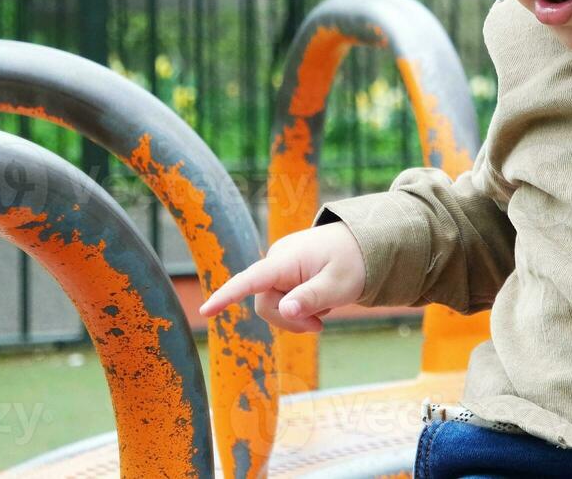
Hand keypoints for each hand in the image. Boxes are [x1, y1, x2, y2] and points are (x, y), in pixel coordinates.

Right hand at [197, 223, 366, 333]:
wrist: (367, 244)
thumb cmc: (355, 262)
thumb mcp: (339, 284)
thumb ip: (311, 298)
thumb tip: (285, 309)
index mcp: (286, 260)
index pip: (250, 280)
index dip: (227, 296)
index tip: (205, 312)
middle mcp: (277, 261)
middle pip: (266, 304)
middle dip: (289, 321)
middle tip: (319, 327)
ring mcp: (281, 267)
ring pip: (274, 306)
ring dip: (297, 315)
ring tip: (325, 308)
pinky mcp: (286, 274)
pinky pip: (283, 300)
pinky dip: (300, 307)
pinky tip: (320, 302)